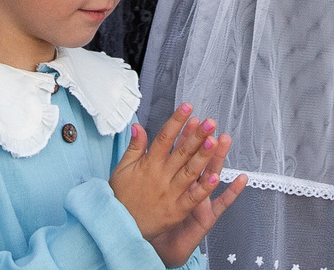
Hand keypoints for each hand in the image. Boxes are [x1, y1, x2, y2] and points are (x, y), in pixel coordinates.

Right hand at [110, 105, 244, 256]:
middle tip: (210, 122)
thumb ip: (134, 147)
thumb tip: (138, 126)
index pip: (164, 138)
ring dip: (203, 157)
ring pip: (190, 172)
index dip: (176, 121)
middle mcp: (161, 176)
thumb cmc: (121, 197)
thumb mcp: (122, 169)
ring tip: (214, 141)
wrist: (119, 227)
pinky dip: (204, 188)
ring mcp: (170, 194)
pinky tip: (215, 177)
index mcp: (148, 164)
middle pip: (181, 152)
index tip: (187, 106)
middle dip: (197, 136)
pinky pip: (192, 198)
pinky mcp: (176, 211)